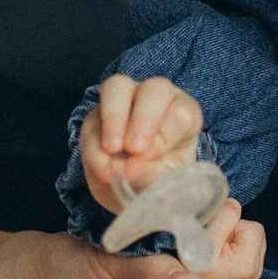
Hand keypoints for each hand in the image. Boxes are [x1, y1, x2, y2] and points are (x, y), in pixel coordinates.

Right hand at [79, 74, 205, 211]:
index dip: (167, 134)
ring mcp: (125, 102)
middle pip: (155, 90)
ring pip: (118, 88)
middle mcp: (158, 100)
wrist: (133, 190)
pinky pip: (92, 118)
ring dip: (113, 118)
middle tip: (135, 149)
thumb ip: (152, 175)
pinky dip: (94, 143)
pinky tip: (102, 166)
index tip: (155, 157)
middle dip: (144, 119)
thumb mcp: (165, 184)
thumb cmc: (159, 181)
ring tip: (111, 150)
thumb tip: (130, 169)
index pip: (182, 113)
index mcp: (185, 115)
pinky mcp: (97, 115)